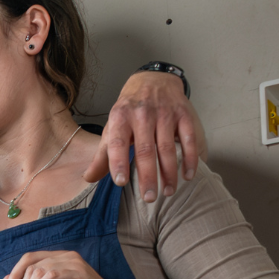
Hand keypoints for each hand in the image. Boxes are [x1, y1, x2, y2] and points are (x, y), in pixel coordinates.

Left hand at [84, 71, 207, 201]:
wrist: (153, 79)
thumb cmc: (129, 110)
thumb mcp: (112, 127)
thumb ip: (103, 155)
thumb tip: (88, 178)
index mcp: (120, 118)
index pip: (117, 143)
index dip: (118, 163)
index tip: (121, 182)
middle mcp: (142, 115)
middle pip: (145, 150)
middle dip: (147, 176)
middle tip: (149, 198)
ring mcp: (164, 114)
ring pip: (167, 148)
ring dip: (169, 172)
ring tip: (168, 191)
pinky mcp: (183, 114)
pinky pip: (188, 139)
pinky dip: (190, 158)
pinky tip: (188, 175)